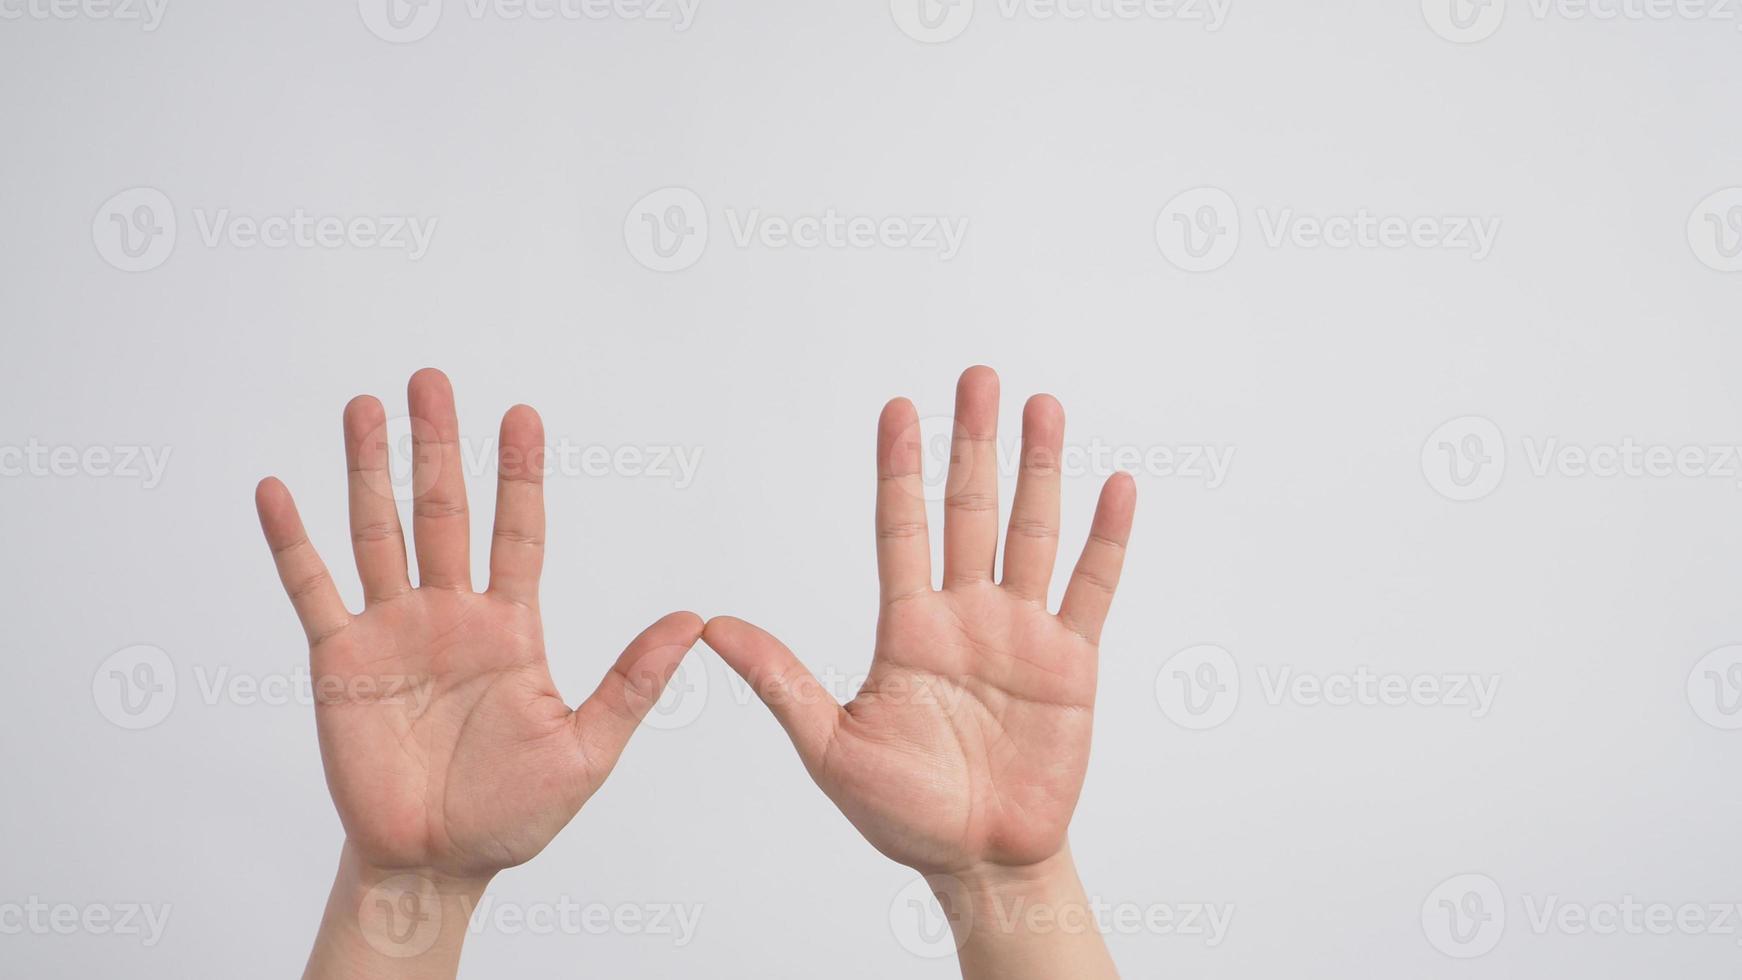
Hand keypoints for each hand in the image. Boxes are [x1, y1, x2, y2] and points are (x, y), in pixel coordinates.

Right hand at [255, 369, 701, 886]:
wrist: (438, 863)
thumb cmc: (515, 812)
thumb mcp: (588, 749)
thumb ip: (633, 683)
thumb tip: (692, 621)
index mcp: (511, 626)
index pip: (518, 532)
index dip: (518, 474)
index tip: (522, 415)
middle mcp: (450, 614)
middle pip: (443, 512)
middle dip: (438, 447)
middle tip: (431, 379)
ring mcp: (392, 631)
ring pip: (378, 533)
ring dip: (369, 471)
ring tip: (365, 407)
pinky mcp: (340, 662)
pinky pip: (312, 591)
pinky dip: (292, 541)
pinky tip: (277, 490)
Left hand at [702, 366, 1134, 878]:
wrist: (979, 862)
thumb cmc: (903, 814)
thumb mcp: (829, 746)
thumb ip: (781, 680)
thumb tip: (711, 627)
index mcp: (908, 628)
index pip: (901, 529)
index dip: (900, 470)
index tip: (899, 408)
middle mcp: (965, 616)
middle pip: (970, 511)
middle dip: (973, 444)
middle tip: (977, 377)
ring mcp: (1021, 634)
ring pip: (1032, 533)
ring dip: (1039, 471)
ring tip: (1042, 407)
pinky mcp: (1071, 664)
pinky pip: (1091, 589)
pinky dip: (1104, 540)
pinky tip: (1114, 488)